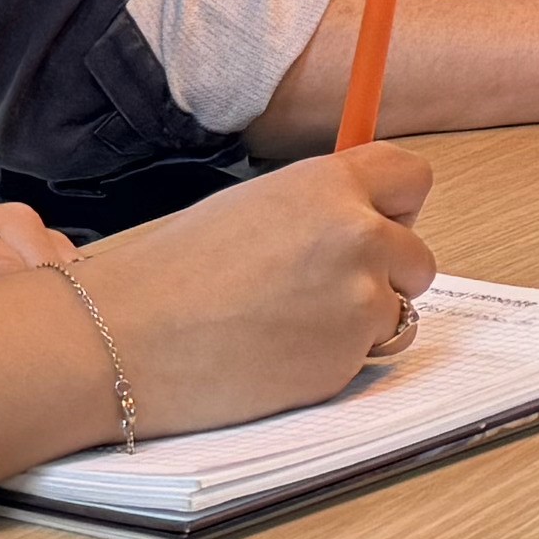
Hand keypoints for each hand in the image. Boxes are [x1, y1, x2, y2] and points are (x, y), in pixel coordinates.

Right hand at [58, 137, 439, 438]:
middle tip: (320, 288)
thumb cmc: (164, 275)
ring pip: (397, 310)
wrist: (122, 341)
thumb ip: (312, 210)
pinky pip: (365, 356)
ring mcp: (359, 303)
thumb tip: (353, 219)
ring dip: (361, 320)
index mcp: (326, 185)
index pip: (409, 177)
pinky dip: (335, 360)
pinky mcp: (347, 361)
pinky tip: (277, 355)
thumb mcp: (245, 208)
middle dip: (383, 272)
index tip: (378, 221)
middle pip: (416, 254)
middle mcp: (358, 236)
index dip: (395, 204)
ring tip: (286, 324)